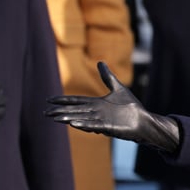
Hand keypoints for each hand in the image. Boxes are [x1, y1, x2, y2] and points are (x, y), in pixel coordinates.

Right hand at [46, 61, 180, 152]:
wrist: (144, 120)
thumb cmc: (131, 107)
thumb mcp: (118, 89)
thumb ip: (107, 77)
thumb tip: (100, 62)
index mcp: (96, 104)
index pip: (76, 101)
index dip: (63, 101)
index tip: (49, 99)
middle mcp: (96, 112)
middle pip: (74, 111)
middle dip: (60, 111)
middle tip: (45, 112)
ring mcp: (101, 120)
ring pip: (81, 118)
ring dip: (68, 118)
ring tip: (54, 118)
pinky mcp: (108, 127)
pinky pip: (93, 126)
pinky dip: (83, 125)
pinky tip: (73, 124)